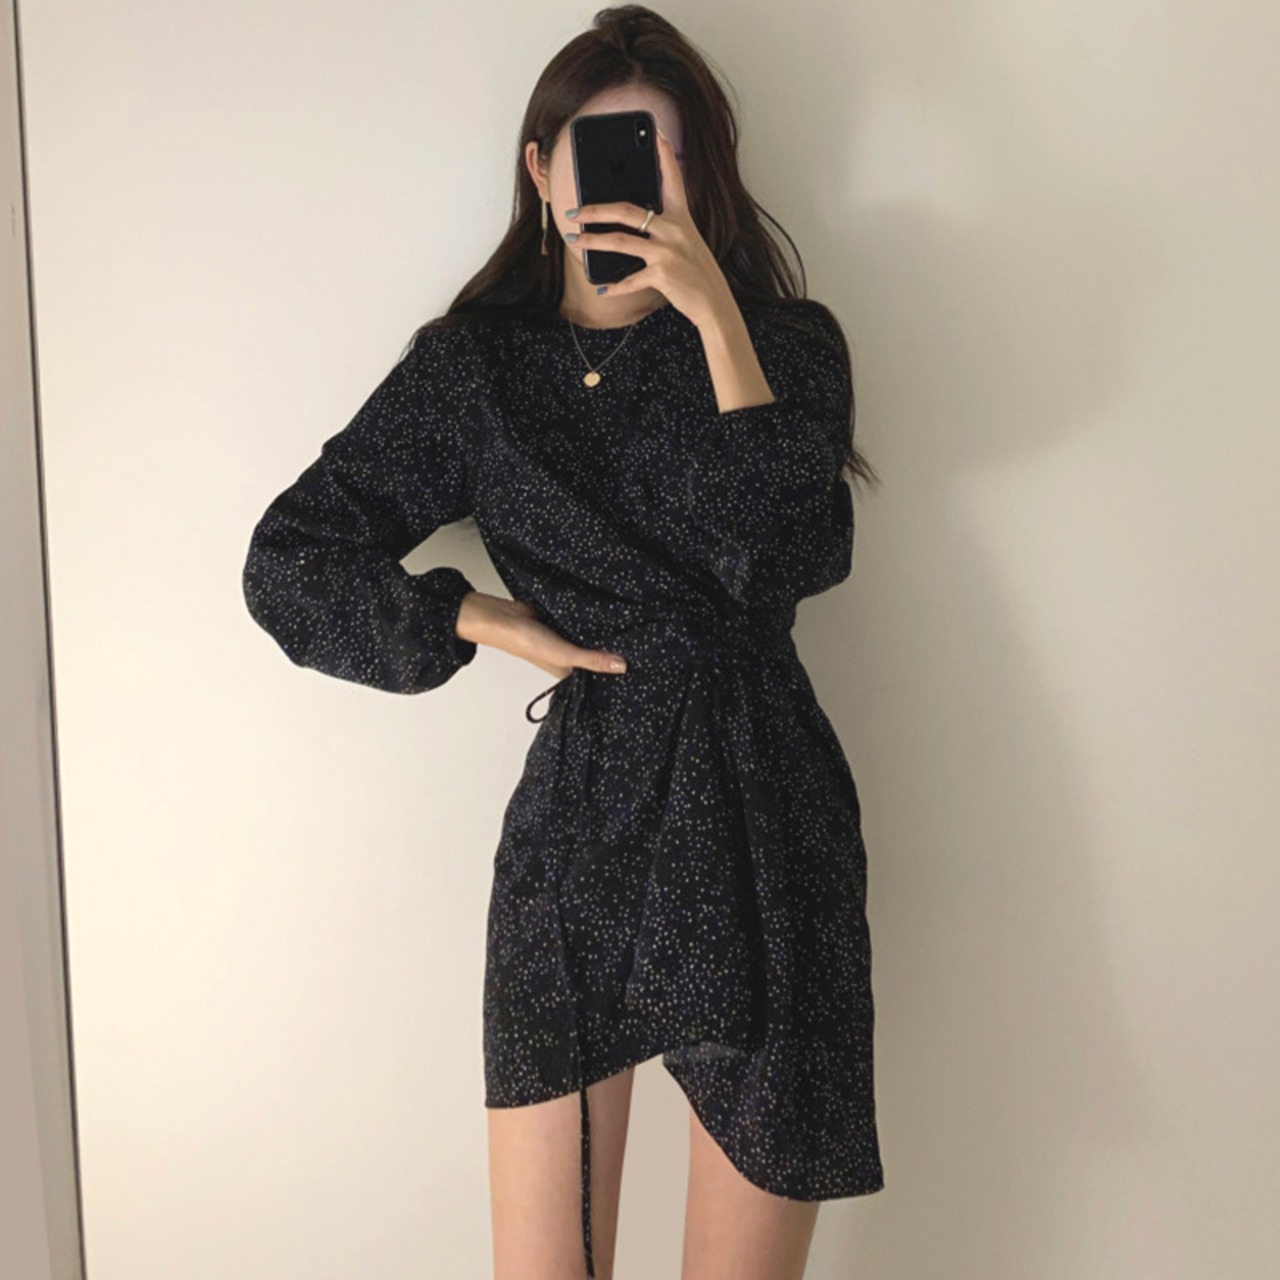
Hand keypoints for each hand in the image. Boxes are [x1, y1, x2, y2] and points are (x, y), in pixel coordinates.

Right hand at [456, 592, 626, 679]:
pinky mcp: (562, 622)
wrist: (500, 616)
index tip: (641, 668)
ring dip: (602, 635)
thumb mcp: (563, 653)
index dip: (614, 673)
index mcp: (568, 673)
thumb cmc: (525, 642)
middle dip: (612, 651)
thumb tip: (622, 666)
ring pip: (590, 639)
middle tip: (643, 645)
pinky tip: (608, 616)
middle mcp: (568, 658)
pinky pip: (582, 624)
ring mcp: (565, 640)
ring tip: (633, 628)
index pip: (597, 677)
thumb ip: (592, 659)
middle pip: (596, 656)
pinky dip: (591, 621)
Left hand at [565, 127, 734, 330]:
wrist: (715, 303)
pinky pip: (631, 280)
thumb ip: (666, 229)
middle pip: (627, 210)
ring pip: (621, 241)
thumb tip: (632, 224)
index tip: (656, 133)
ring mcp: (668, 252)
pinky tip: (602, 288)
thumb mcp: (688, 243)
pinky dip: (615, 286)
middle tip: (574, 210)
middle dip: (596, 209)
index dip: (664, 154)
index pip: (673, 179)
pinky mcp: (663, 275)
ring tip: (575, 240)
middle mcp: (675, 229)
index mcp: (682, 217)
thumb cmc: (698, 273)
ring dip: (593, 241)